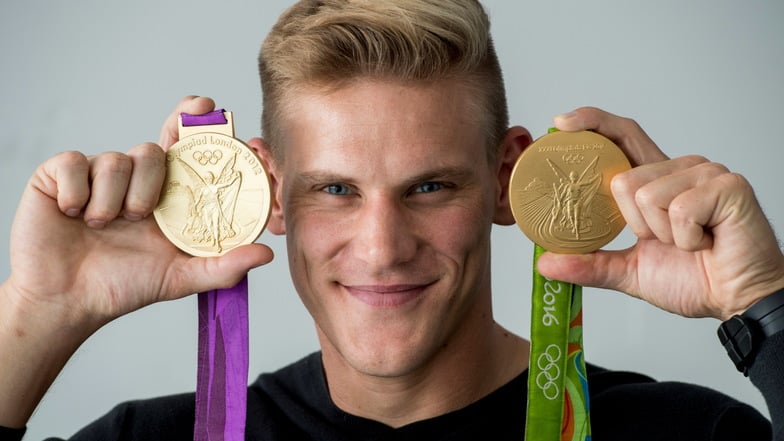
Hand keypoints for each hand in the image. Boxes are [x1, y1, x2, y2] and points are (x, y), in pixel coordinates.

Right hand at [0, 96, 273, 426]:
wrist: (66, 300)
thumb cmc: (122, 286)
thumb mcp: (179, 278)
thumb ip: (223, 265)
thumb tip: (267, 253)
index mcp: (164, 194)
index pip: (184, 148)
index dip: (195, 123)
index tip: (206, 108)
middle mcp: (133, 178)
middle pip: (155, 147)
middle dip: (152, 177)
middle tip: (144, 212)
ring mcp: (95, 173)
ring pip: (118, 159)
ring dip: (114, 201)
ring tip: (103, 227)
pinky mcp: (57, 174)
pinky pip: (75, 164)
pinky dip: (78, 195)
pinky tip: (74, 216)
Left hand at [535, 107, 783, 319]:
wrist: (736, 300)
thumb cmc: (693, 279)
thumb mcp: (629, 271)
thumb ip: (589, 264)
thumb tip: (545, 263)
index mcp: (655, 180)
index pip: (620, 136)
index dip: (591, 123)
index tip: (561, 123)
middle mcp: (679, 167)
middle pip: (622, 180)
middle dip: (633, 224)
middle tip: (663, 241)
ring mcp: (705, 173)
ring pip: (648, 196)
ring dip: (662, 234)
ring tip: (689, 242)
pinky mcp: (727, 186)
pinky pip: (680, 209)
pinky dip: (687, 238)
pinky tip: (706, 242)